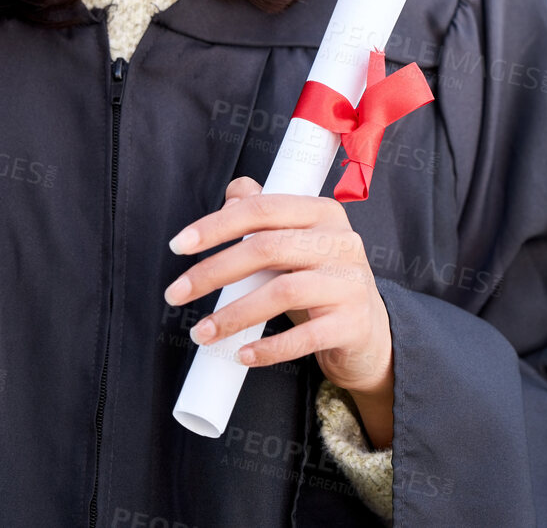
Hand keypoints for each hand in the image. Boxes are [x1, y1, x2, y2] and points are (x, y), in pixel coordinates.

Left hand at [166, 177, 395, 447]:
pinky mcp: (353, 323)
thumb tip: (235, 192)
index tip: (179, 246)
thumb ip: (267, 215)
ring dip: (233, 315)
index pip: (262, 209)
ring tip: (201, 333)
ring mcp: (350, 283)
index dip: (216, 225)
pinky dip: (268, 348)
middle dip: (213, 272)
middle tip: (176, 293)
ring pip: (282, 292)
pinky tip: (241, 355)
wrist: (370, 330)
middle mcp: (341, 241)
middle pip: (266, 248)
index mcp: (323, 213)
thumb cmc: (322, 280)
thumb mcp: (298, 242)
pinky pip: (304, 337)